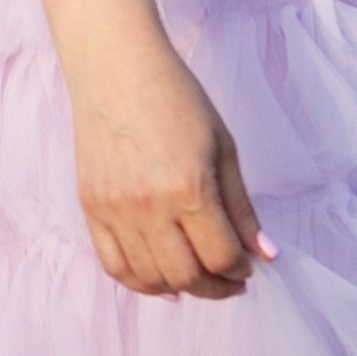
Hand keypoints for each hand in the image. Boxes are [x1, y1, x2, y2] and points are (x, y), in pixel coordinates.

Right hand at [69, 34, 275, 300]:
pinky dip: (140, 281)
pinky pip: (114, 266)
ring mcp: (115, 210)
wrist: (117, 68)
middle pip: (187, 275)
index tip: (248, 266)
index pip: (221, 256)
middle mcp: (150, 206)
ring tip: (198, 277)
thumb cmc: (177, 98)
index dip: (240, 269)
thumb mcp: (223, 147)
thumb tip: (265, 254)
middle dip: (216, 287)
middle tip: (229, 280)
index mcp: (190, 187)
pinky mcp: (91, 209)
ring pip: (150, 278)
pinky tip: (161, 277)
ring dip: (181, 287)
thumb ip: (242, 207)